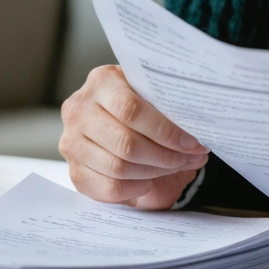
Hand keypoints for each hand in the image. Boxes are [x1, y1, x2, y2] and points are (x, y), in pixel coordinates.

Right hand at [59, 65, 208, 209]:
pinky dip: (134, 187)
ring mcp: (71, 142)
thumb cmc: (140, 99)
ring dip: (155, 172)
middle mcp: (79, 110)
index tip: (192, 142)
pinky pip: (106, 187)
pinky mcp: (73, 169)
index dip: (165, 131)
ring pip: (118, 167)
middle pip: (126, 144)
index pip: (132, 111)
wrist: (112, 114)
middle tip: (191, 158)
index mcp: (101, 81)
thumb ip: (164, 101)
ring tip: (177, 167)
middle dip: (165, 156)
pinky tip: (151, 181)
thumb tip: (197, 127)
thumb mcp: (149, 89)